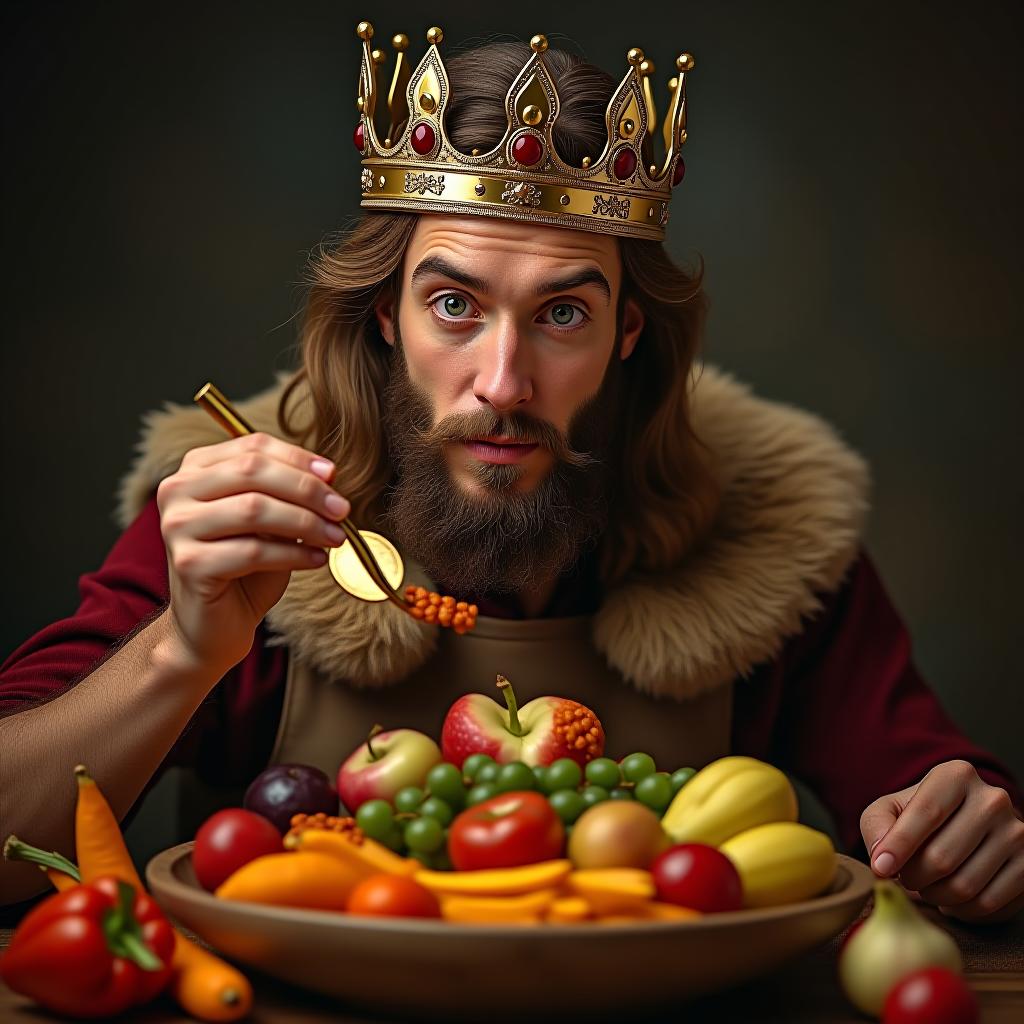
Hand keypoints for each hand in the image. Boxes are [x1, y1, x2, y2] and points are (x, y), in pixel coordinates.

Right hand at [157, 432, 349, 672]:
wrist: (213, 625)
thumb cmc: (245, 569)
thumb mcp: (270, 522)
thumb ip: (289, 494)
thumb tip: (329, 474)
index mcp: (195, 469)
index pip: (253, 447)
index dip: (298, 458)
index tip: (333, 475)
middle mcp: (177, 491)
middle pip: (253, 471)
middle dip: (306, 489)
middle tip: (341, 508)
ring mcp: (178, 527)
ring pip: (254, 509)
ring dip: (306, 522)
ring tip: (335, 537)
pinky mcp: (189, 564)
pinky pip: (254, 551)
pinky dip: (294, 554)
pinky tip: (318, 560)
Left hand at [860, 760, 1023, 922]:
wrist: (965, 825)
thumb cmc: (919, 817)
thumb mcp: (889, 809)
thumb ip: (877, 825)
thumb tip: (881, 858)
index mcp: (956, 775)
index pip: (927, 812)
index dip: (900, 845)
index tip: (881, 869)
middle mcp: (992, 799)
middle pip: (943, 857)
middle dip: (913, 877)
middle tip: (904, 879)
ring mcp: (1016, 832)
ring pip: (965, 885)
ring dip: (935, 896)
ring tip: (925, 886)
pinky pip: (988, 903)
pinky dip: (961, 909)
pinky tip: (949, 899)